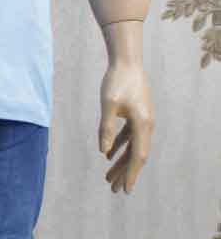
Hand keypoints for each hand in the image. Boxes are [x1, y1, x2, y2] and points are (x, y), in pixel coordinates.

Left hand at [98, 60, 154, 194]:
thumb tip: (103, 151)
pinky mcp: (137, 114)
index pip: (137, 156)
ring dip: (121, 161)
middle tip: (113, 189)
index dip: (130, 174)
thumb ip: (106, 128)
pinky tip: (108, 154)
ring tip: (108, 176)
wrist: (126, 60)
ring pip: (133, 147)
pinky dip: (120, 145)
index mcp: (143, 124)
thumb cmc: (116, 80)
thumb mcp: (108, 104)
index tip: (124, 190)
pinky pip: (129, 136)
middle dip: (124, 173)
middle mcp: (147, 124)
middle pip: (136, 155)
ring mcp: (143, 119)